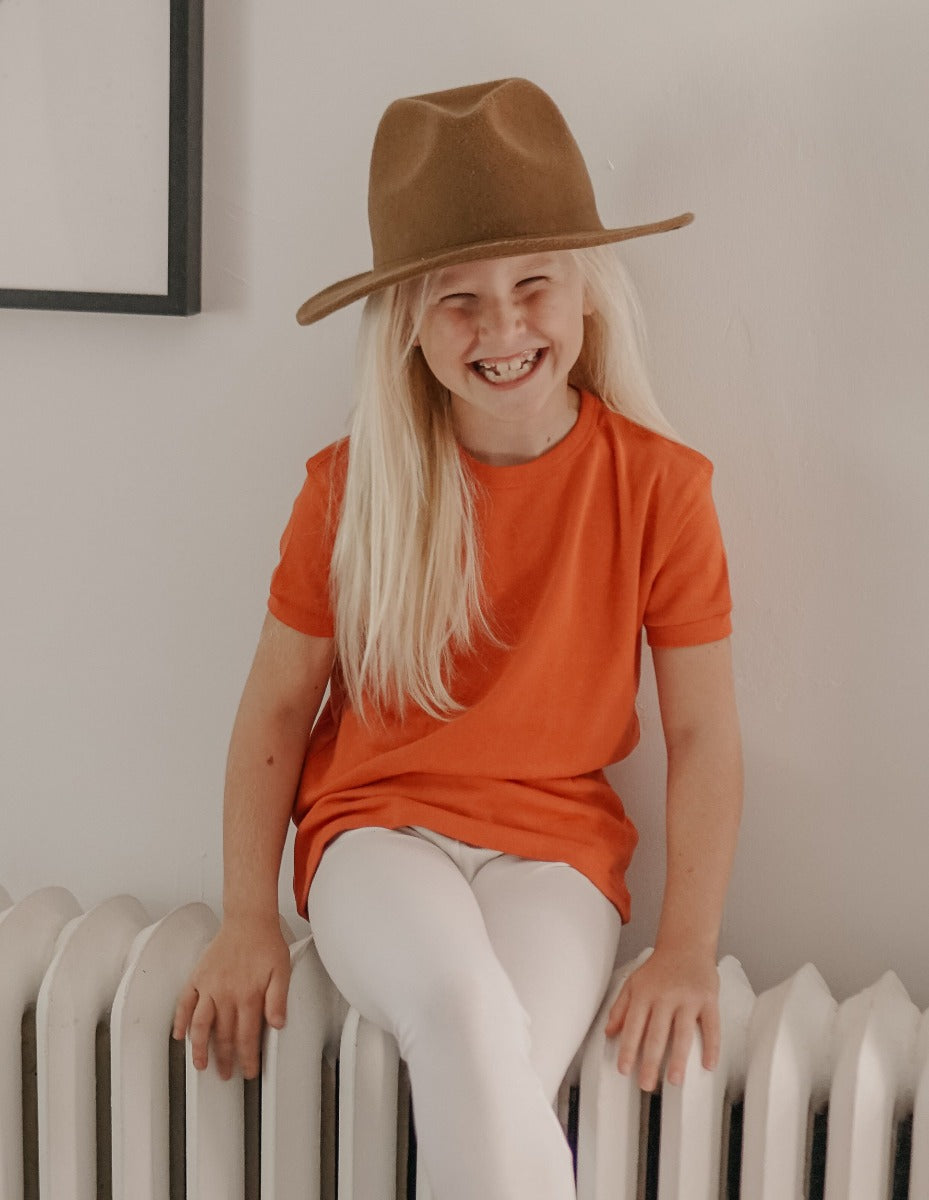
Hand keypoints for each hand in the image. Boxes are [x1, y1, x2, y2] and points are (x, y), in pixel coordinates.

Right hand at [172, 916, 290, 1080]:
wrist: (248, 919)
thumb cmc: (267, 944)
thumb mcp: (282, 971)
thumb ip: (278, 999)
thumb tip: (277, 1025)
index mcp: (248, 995)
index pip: (247, 1035)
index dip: (248, 1057)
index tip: (248, 1072)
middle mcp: (226, 994)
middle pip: (223, 1035)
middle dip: (225, 1059)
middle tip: (226, 1075)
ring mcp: (208, 986)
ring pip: (200, 1025)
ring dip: (199, 1048)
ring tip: (200, 1066)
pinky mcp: (197, 977)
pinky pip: (184, 1003)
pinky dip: (179, 1020)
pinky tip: (178, 1036)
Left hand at [604, 947, 719, 1090]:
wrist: (686, 944)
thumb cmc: (658, 968)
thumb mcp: (633, 983)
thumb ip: (620, 1008)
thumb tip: (608, 1033)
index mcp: (644, 993)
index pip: (633, 1026)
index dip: (627, 1049)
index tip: (624, 1070)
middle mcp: (665, 996)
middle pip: (656, 1034)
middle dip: (650, 1062)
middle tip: (647, 1085)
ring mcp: (688, 998)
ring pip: (683, 1033)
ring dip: (678, 1059)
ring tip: (674, 1080)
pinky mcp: (708, 999)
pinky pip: (711, 1026)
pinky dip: (711, 1047)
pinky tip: (708, 1065)